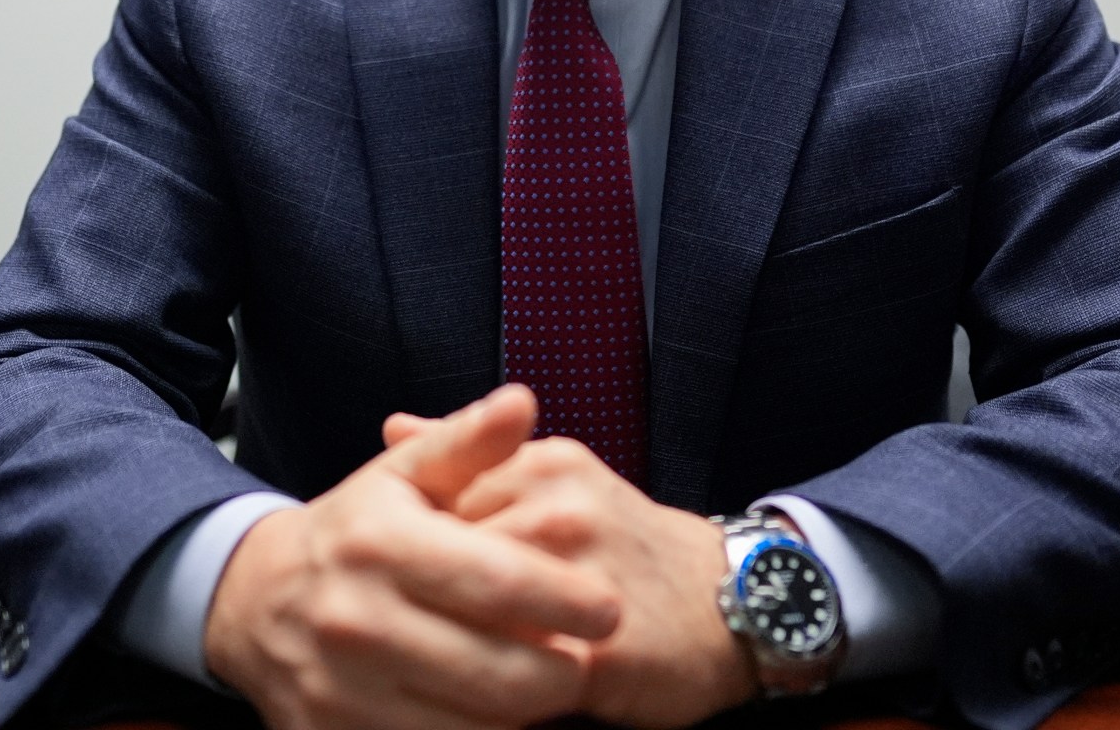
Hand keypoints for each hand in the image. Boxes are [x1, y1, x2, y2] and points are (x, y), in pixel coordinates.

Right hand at [206, 384, 622, 729]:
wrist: (253, 602)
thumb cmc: (352, 535)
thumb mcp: (401, 476)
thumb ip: (468, 442)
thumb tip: (524, 401)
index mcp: (381, 543)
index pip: (499, 581)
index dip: (567, 598)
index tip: (611, 606)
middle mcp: (357, 619)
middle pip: (500, 673)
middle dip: (562, 671)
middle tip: (583, 656)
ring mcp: (342, 691)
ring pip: (476, 728)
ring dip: (525, 713)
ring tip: (541, 683)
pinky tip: (491, 711)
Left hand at [385, 406, 754, 728]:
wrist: (728, 600)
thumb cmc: (625, 545)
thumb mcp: (555, 477)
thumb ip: (474, 459)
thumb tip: (391, 427)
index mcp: (544, 467)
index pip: (435, 499)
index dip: (406, 547)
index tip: (397, 573)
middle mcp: (563, 513)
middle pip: (447, 560)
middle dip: (421, 599)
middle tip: (403, 625)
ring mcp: (582, 580)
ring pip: (474, 619)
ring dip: (448, 644)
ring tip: (436, 657)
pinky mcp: (600, 650)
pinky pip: (516, 675)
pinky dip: (485, 687)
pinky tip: (472, 691)